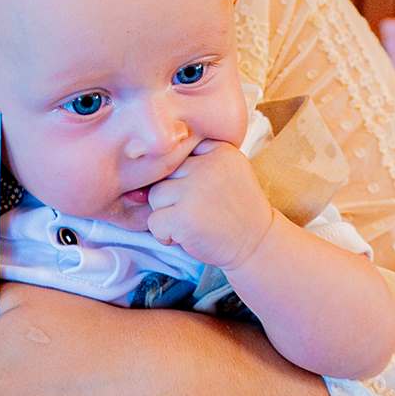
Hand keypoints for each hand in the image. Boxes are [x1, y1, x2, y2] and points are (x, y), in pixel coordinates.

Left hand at [145, 140, 273, 270]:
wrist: (256, 245)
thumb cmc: (233, 210)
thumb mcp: (225, 172)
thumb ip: (194, 161)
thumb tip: (138, 164)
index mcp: (220, 150)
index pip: (179, 153)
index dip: (182, 177)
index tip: (201, 193)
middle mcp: (208, 165)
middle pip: (164, 173)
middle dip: (173, 197)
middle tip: (198, 210)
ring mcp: (195, 190)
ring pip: (155, 196)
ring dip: (167, 215)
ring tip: (192, 222)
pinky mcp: (184, 216)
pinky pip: (154, 221)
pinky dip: (165, 234)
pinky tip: (188, 236)